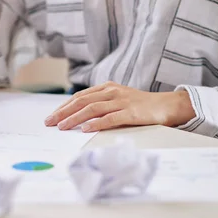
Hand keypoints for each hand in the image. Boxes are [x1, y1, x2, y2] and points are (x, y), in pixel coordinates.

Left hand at [44, 81, 195, 131]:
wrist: (167, 105)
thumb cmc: (140, 106)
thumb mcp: (117, 101)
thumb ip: (100, 105)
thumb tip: (78, 117)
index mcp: (107, 88)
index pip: (80, 97)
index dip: (64, 106)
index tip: (52, 117)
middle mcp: (112, 92)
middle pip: (82, 101)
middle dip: (64, 112)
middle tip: (50, 122)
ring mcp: (122, 101)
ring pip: (93, 109)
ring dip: (75, 118)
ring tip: (62, 127)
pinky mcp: (132, 113)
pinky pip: (111, 118)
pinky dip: (96, 123)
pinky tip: (85, 129)